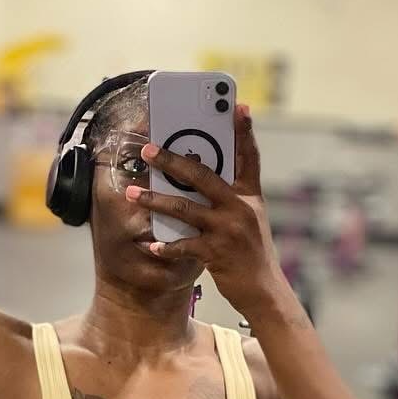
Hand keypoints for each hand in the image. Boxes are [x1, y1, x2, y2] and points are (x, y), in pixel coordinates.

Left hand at [128, 105, 291, 320]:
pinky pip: (184, 246)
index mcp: (250, 196)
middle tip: (148, 150)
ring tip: (132, 193)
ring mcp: (228, 229)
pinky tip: (152, 246)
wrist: (265, 292)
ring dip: (155, 200)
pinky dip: (167, 247)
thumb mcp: (250, 220)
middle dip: (172, 160)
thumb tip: (203, 178)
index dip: (244, 131)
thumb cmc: (252, 256)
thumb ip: (233, 199)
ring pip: (185, 208)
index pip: (249, 157)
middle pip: (203, 175)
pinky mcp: (217, 253)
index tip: (238, 106)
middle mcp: (241, 208)